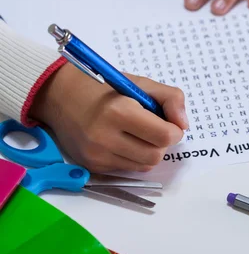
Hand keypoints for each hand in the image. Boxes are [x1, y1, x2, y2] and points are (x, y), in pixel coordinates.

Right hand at [30, 63, 187, 171]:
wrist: (60, 96)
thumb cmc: (103, 89)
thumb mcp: (139, 83)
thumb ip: (170, 98)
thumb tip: (183, 125)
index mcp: (119, 112)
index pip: (164, 136)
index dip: (174, 131)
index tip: (170, 124)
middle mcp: (105, 137)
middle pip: (155, 156)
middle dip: (162, 144)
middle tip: (154, 129)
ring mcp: (97, 155)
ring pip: (143, 166)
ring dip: (148, 152)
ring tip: (137, 134)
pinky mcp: (92, 166)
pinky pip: (127, 169)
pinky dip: (132, 158)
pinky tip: (122, 141)